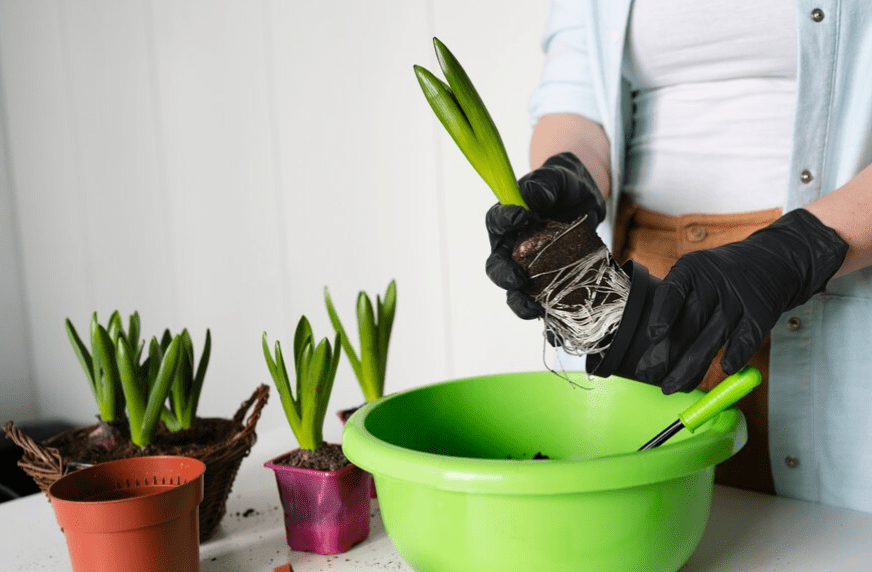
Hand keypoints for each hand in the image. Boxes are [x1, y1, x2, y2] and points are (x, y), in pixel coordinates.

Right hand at [485, 152, 604, 318]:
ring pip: (516, 291)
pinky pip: (544, 303)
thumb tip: (533, 195)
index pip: (496, 221)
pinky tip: (558, 329)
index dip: (503, 221)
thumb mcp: (557, 176)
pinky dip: (550, 318)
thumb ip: (545, 182)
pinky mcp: (549, 281)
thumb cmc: (562, 183)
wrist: (582, 199)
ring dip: (522, 303)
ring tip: (535, 309)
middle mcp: (511, 247)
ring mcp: (529, 268)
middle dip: (505, 276)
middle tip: (517, 280)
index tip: (520, 217)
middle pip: (498, 266)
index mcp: (506, 218)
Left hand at [636, 209, 847, 393]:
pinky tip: (723, 371)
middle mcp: (714, 283)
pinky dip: (735, 356)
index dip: (663, 314)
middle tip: (648, 375)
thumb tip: (651, 346)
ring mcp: (739, 300)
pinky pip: (745, 340)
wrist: (769, 263)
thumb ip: (673, 303)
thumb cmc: (716, 278)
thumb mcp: (693, 276)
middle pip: (689, 321)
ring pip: (713, 338)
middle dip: (666, 353)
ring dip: (690, 367)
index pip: (673, 290)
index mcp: (690, 269)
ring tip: (671, 386)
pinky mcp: (760, 315)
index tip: (653, 336)